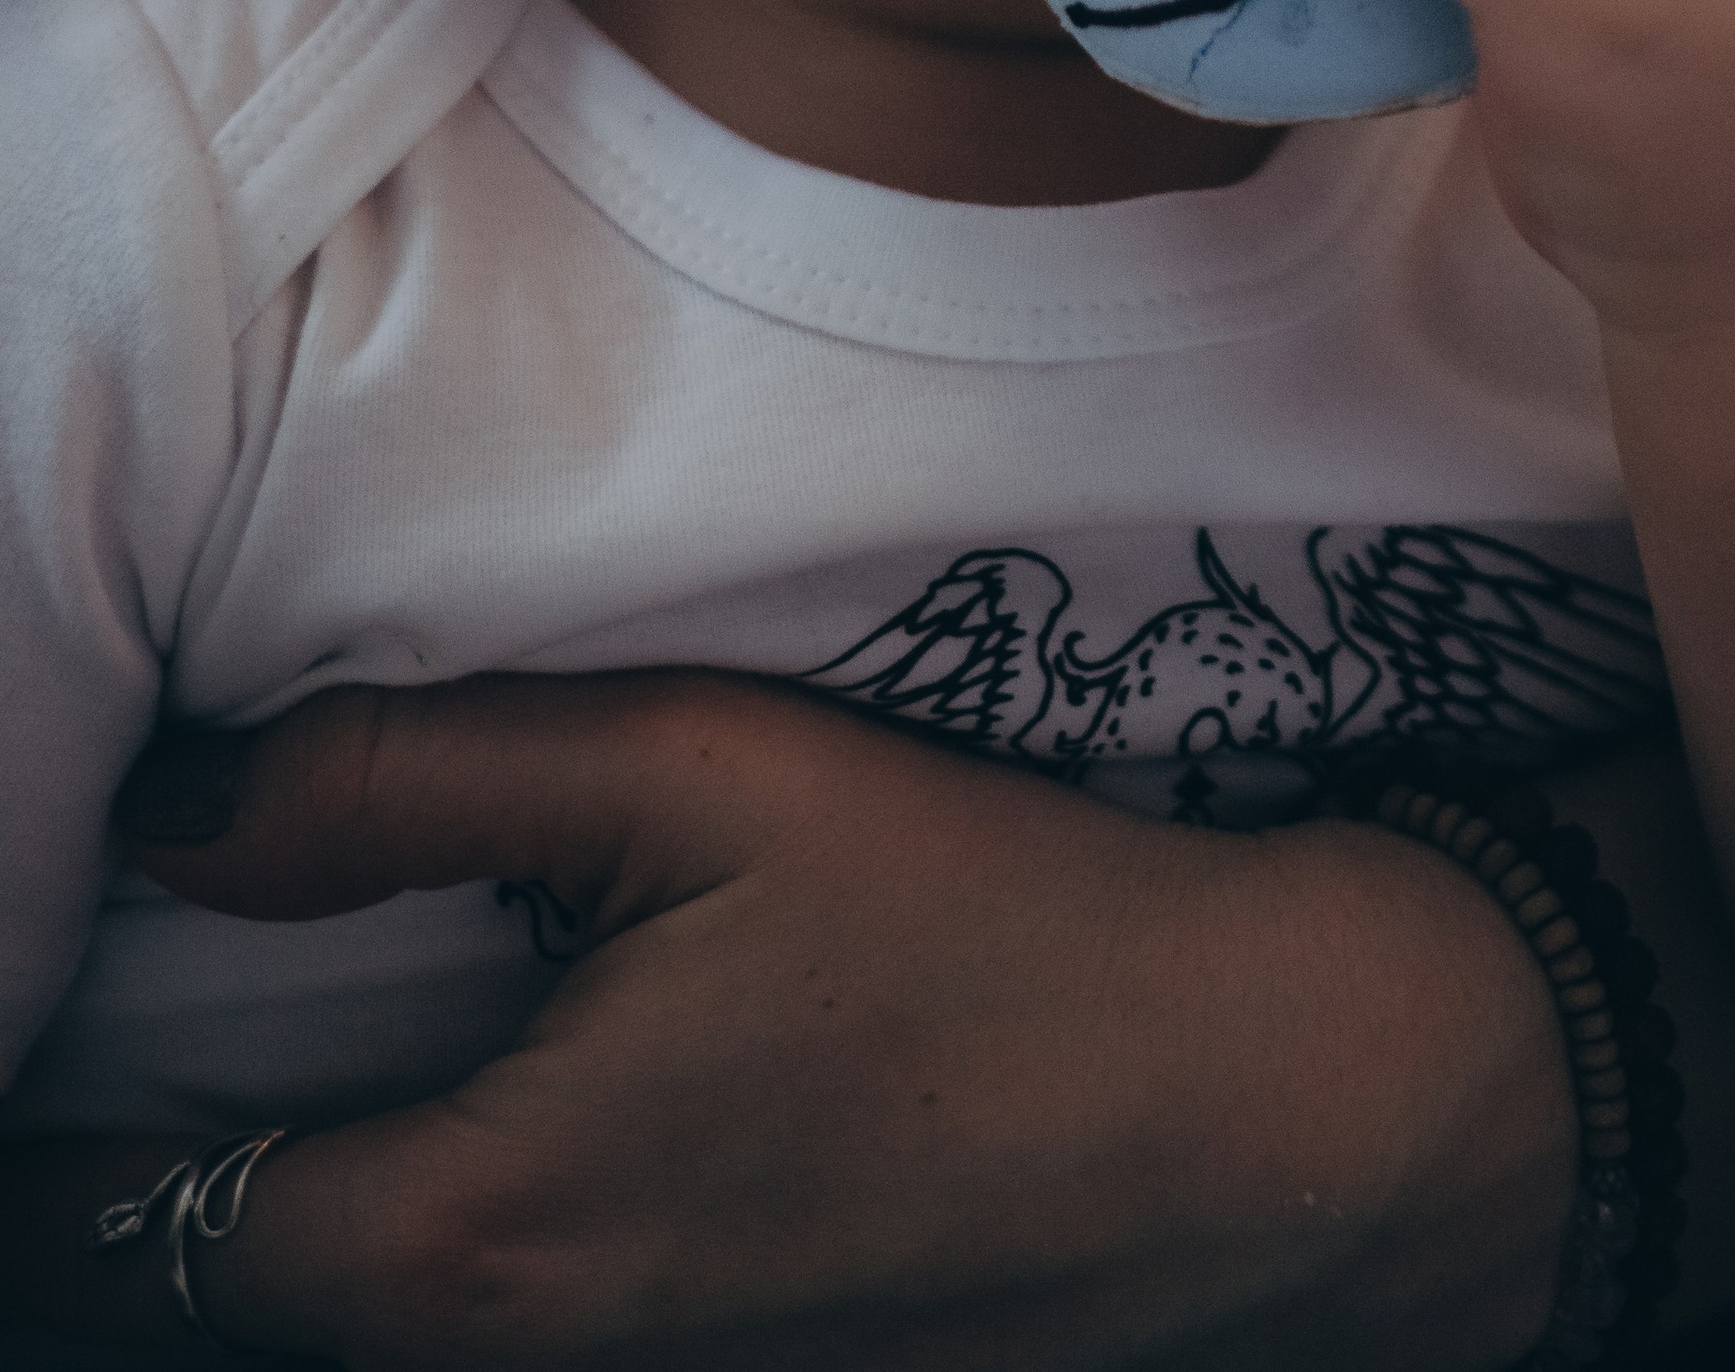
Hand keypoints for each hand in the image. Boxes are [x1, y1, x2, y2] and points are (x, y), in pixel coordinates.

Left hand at [63, 673, 1576, 1371]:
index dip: (83, 1111)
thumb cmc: (988, 922)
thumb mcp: (695, 777)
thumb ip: (404, 785)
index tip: (86, 970)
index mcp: (480, 1238)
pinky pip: (543, 1329)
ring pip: (401, 1322)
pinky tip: (576, 1095)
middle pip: (256, 1294)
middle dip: (194, 1157)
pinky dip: (496, 1233)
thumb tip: (187, 811)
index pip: (140, 1229)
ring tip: (375, 1033)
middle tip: (224, 983)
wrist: (1259, 1108)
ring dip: (350, 1197)